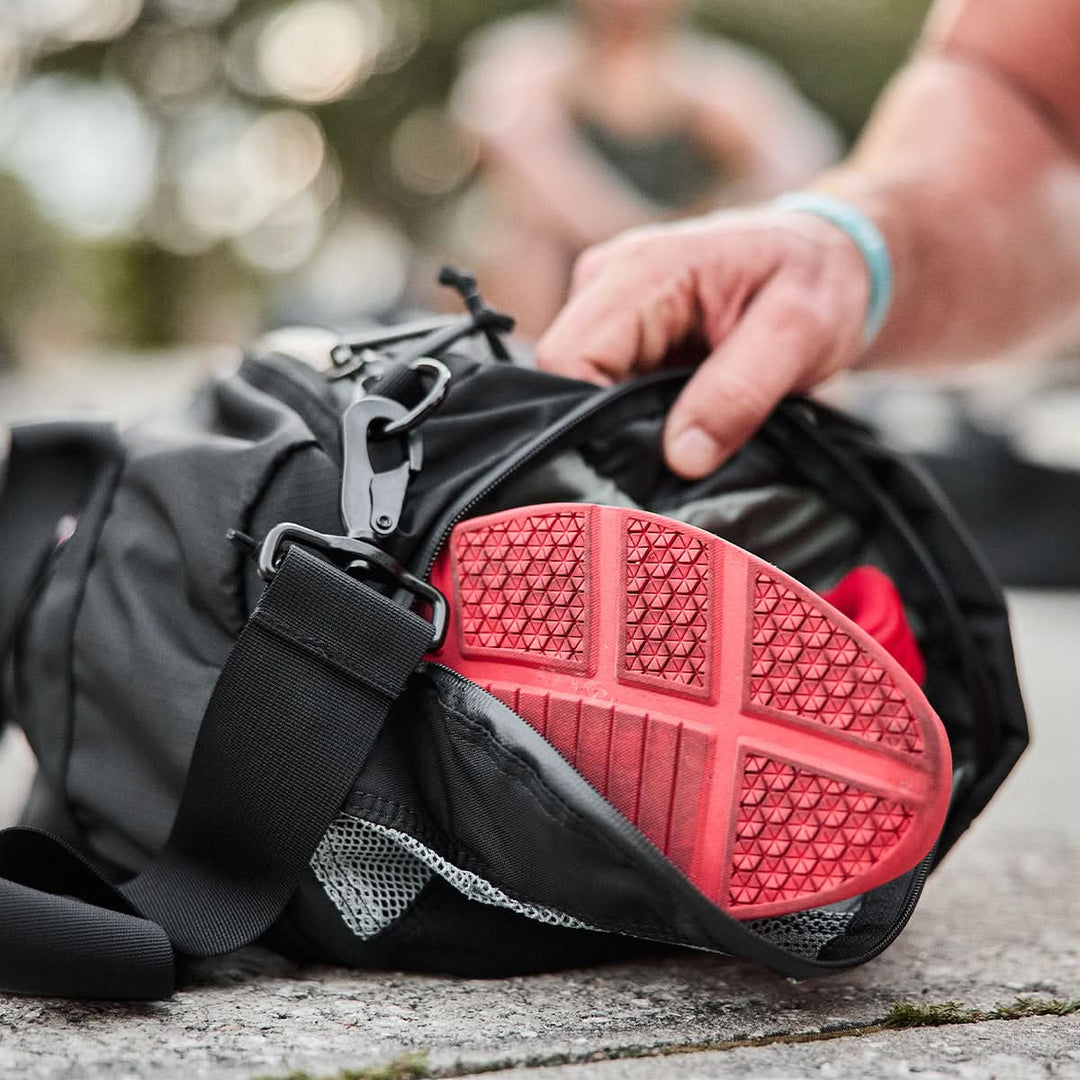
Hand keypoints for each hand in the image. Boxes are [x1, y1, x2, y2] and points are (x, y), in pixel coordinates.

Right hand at [535, 208, 872, 477]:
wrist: (827, 254)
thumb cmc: (817, 281)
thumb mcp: (799, 334)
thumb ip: (739, 393)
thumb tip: (682, 459)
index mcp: (642, 270)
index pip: (567, 358)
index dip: (590, 418)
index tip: (644, 457)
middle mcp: (605, 280)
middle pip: (564, 376)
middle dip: (609, 425)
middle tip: (676, 454)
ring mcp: (605, 303)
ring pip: (580, 386)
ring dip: (625, 419)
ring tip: (689, 428)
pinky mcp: (615, 329)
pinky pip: (601, 384)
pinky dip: (633, 411)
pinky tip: (677, 417)